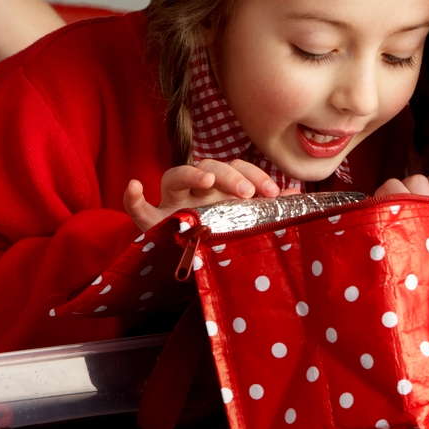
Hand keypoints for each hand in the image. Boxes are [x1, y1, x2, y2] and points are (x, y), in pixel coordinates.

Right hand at [124, 159, 292, 231]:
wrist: (190, 262)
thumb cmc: (220, 235)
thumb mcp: (245, 221)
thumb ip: (266, 208)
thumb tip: (296, 196)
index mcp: (220, 188)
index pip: (235, 167)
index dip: (254, 174)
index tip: (272, 191)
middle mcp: (195, 190)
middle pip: (209, 166)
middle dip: (229, 175)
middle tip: (246, 192)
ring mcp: (171, 203)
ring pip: (174, 176)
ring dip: (190, 172)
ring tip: (206, 180)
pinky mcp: (150, 223)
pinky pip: (136, 207)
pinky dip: (133, 198)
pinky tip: (135, 187)